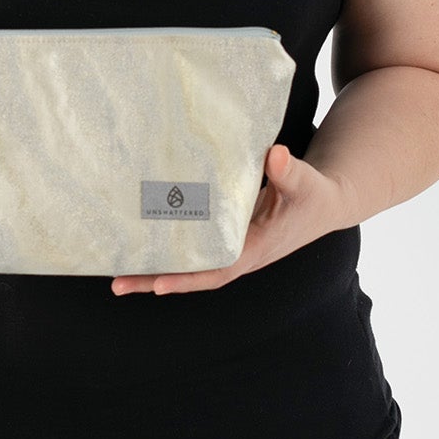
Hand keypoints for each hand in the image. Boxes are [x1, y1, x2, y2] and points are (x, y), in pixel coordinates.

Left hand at [110, 144, 353, 294]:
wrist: (321, 202)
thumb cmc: (313, 196)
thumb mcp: (305, 184)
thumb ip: (289, 171)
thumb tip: (273, 154)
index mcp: (254, 250)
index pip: (216, 271)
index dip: (187, 278)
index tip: (158, 284)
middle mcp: (236, 254)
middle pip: (191, 274)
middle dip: (155, 280)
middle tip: (118, 283)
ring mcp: (227, 247)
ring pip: (187, 263)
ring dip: (153, 268)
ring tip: (116, 273)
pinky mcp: (221, 235)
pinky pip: (190, 246)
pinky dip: (166, 248)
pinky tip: (139, 241)